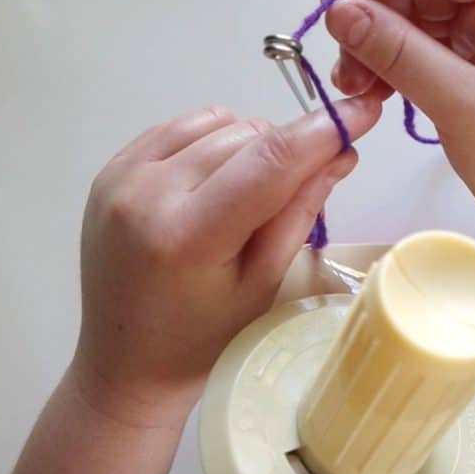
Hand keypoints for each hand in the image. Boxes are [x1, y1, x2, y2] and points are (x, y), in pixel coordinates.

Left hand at [72, 97, 381, 424]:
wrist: (124, 362)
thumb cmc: (202, 338)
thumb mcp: (262, 283)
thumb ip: (299, 212)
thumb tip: (341, 150)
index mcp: (188, 236)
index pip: (269, 161)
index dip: (323, 130)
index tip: (364, 111)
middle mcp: (146, 194)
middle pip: (245, 135)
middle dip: (286, 152)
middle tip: (294, 192)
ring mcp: (121, 177)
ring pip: (216, 122)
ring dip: (248, 145)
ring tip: (246, 195)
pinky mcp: (110, 168)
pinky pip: (179, 126)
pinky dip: (211, 140)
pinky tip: (214, 180)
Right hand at [325, 0, 474, 265]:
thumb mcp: (459, 106)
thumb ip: (399, 52)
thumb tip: (341, 11)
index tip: (335, 2)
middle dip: (373, 10)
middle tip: (341, 59)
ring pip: (418, 15)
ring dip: (377, 42)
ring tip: (354, 86)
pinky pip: (425, 48)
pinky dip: (392, 64)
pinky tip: (374, 91)